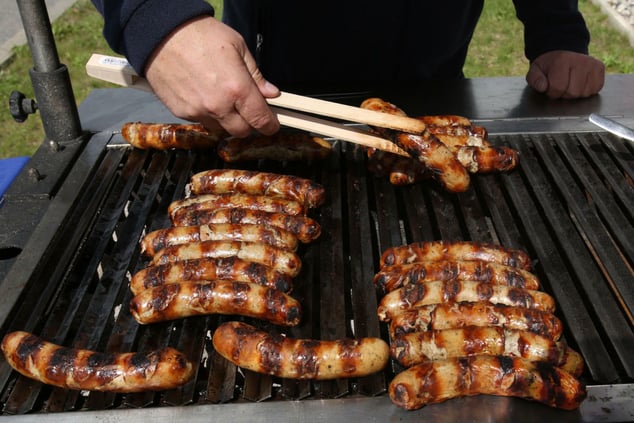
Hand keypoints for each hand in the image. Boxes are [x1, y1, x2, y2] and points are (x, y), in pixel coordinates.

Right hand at [144, 16, 279, 136]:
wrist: (161, 33)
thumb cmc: (200, 34)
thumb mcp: (237, 47)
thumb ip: (255, 75)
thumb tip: (270, 93)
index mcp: (237, 88)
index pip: (260, 119)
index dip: (269, 125)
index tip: (271, 125)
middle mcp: (218, 106)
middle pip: (242, 132)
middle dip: (249, 124)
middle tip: (248, 111)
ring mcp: (198, 111)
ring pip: (221, 129)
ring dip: (227, 121)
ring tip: (223, 101)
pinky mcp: (182, 113)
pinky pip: (202, 122)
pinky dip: (208, 115)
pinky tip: (205, 97)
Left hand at [525, 50, 604, 98]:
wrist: (564, 51)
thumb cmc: (550, 64)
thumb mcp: (536, 70)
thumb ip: (535, 79)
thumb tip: (542, 87)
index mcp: (562, 60)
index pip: (558, 87)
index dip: (552, 92)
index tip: (550, 86)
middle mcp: (580, 60)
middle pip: (572, 92)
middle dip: (563, 93)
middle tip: (561, 85)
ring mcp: (592, 64)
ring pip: (584, 93)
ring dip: (575, 93)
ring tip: (570, 83)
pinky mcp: (600, 68)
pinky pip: (595, 89)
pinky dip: (586, 90)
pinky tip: (579, 83)